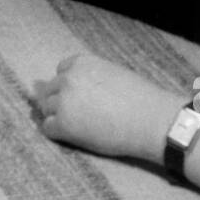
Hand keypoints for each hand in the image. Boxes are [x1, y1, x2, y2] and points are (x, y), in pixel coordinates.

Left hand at [35, 53, 179, 161]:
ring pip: (47, 109)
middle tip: (81, 115)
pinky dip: (58, 133)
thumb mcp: (113, 73)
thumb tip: (75, 84)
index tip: (83, 97)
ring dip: (59, 117)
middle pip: (51, 90)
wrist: (151, 121)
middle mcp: (68, 78)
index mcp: (81, 63)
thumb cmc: (139, 99)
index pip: (61, 71)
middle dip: (62, 101)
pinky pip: (48, 128)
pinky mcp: (63, 124)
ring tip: (80, 126)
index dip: (71, 86)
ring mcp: (64, 101)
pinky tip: (76, 136)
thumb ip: (91, 76)